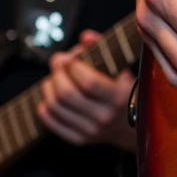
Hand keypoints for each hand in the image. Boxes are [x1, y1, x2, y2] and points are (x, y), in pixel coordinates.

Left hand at [37, 32, 136, 149]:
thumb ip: (103, 48)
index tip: (68, 57)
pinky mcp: (79, 140)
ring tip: (52, 78)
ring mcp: (90, 131)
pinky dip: (45, 108)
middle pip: (67, 94)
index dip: (73, 66)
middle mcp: (104, 116)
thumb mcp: (120, 67)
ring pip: (56, 108)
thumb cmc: (124, 91)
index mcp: (118, 97)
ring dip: (48, 88)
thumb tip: (85, 36)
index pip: (89, 82)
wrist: (130, 126)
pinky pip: (53, 124)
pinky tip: (48, 97)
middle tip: (57, 63)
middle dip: (57, 74)